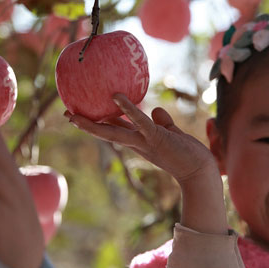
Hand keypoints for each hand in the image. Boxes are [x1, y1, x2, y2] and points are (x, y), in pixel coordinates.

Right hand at [67, 94, 227, 233]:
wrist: (201, 171)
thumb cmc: (188, 154)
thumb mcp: (172, 133)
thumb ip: (163, 123)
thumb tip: (156, 110)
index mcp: (138, 141)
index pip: (114, 129)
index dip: (97, 122)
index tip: (80, 115)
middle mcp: (137, 143)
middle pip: (106, 133)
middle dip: (86, 125)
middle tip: (66, 115)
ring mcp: (144, 141)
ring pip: (114, 132)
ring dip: (93, 125)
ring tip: (74, 115)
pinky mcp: (156, 137)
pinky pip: (139, 120)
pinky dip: (128, 108)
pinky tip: (116, 96)